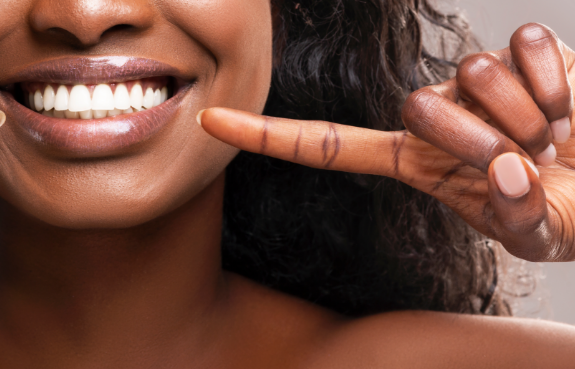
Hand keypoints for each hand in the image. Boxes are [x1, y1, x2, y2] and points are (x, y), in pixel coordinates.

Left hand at [199, 23, 574, 261]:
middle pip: (415, 107)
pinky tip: (572, 109)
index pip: (325, 145)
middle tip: (528, 163)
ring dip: (529, 119)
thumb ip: (519, 215)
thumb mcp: (536, 233)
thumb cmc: (563, 211)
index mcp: (415, 162)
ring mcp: (476, 81)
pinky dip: (561, 84)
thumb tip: (510, 170)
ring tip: (554, 141)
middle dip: (477, 142)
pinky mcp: (524, 51)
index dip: (267, 136)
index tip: (209, 121)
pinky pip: (529, 48)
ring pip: (473, 75)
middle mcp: (436, 114)